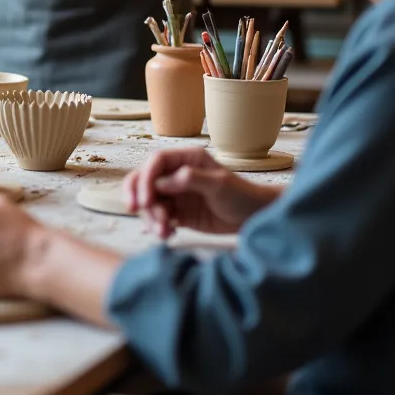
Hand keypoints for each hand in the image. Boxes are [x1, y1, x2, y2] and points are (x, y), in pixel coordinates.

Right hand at [124, 147, 274, 238]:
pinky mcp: (178, 213)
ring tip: (164, 232)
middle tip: (140, 212)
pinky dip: (158, 227)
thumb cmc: (242, 195)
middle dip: (139, 197)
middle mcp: (175, 174)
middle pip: (144, 180)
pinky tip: (168, 234)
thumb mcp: (219, 184)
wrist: (255, 218)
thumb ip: (191, 179)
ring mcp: (175, 194)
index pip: (155, 163)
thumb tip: (162, 182)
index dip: (145, 179)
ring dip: (150, 217)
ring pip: (149, 202)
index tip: (145, 201)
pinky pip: (159, 218)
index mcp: (185, 159)